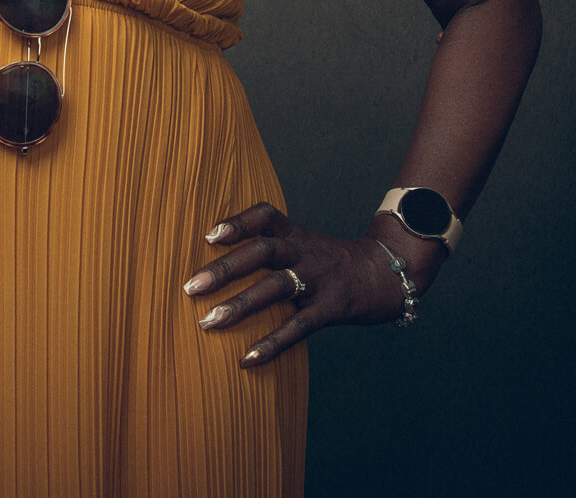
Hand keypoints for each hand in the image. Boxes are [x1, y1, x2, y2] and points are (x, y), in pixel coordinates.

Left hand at [183, 202, 409, 367]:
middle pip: (262, 252)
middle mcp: (303, 250)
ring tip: (207, 323)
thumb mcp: (302, 242)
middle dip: (225, 269)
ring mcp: (318, 278)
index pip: (265, 215)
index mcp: (294, 232)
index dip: (238, 222)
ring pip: (275, 288)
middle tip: (191, 287)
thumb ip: (269, 245)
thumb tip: (216, 260)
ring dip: (240, 306)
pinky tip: (247, 359)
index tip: (209, 235)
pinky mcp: (332, 307)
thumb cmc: (328, 261)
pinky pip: (299, 326)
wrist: (385, 274)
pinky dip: (272, 343)